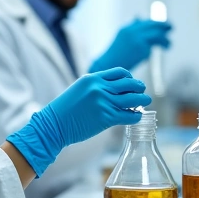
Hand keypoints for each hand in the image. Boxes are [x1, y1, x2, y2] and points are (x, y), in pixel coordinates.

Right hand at [7, 68, 150, 175]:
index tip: (133, 83)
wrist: (53, 125)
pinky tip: (137, 117)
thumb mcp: (79, 89)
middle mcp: (100, 88)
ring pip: (132, 99)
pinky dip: (135, 116)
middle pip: (129, 84)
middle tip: (143, 91)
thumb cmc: (65, 110)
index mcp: (93, 78)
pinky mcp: (106, 118)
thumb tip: (113, 89)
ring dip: (142, 100)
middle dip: (139, 87)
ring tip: (146, 102)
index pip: (120, 72)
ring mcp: (104, 102)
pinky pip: (128, 115)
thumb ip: (96, 86)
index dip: (130, 77)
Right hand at [89, 19, 172, 72]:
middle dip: (163, 25)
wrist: (108, 67)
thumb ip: (132, 28)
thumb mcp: (122, 38)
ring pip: (157, 34)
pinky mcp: (141, 48)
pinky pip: (153, 46)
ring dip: (165, 39)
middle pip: (152, 24)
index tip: (163, 25)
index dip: (155, 23)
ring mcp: (137, 39)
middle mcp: (131, 31)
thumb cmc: (115, 55)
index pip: (144, 22)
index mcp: (126, 28)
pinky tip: (158, 51)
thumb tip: (139, 17)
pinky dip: (157, 48)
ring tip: (169, 45)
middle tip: (171, 28)